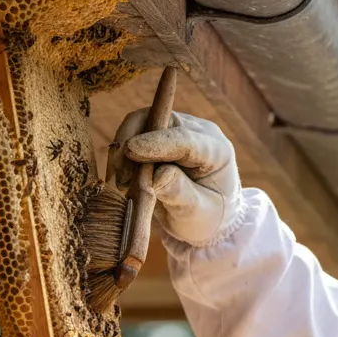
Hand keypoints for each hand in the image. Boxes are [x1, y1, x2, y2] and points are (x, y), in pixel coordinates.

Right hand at [109, 109, 242, 246]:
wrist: (204, 217)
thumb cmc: (206, 216)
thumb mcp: (198, 214)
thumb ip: (180, 194)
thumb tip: (157, 176)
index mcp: (216, 151)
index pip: (184, 138)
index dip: (156, 143)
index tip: (130, 151)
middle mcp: (197, 132)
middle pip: (158, 120)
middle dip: (132, 144)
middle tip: (121, 180)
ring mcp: (176, 129)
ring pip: (139, 123)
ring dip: (124, 151)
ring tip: (122, 184)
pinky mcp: (158, 134)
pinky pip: (132, 134)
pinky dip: (122, 156)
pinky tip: (122, 180)